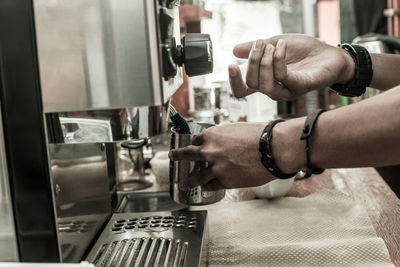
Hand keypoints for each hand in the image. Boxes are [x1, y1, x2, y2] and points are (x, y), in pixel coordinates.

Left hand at [168, 123, 275, 190]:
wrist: (272, 148)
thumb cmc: (259, 135)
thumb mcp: (237, 129)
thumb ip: (225, 137)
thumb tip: (223, 143)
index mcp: (212, 135)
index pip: (197, 140)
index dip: (195, 144)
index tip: (193, 146)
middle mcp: (209, 150)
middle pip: (187, 154)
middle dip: (177, 155)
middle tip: (173, 156)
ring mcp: (215, 167)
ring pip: (195, 176)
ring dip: (188, 181)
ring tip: (183, 183)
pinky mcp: (224, 181)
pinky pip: (211, 186)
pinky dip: (208, 187)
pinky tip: (206, 188)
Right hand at [229, 34, 354, 99]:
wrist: (331, 53)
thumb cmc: (305, 51)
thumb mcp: (275, 44)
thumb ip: (255, 49)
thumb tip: (234, 50)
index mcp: (266, 80)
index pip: (244, 91)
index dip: (234, 82)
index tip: (231, 65)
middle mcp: (275, 88)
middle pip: (252, 84)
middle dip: (252, 61)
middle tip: (259, 43)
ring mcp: (287, 90)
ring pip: (265, 85)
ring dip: (264, 62)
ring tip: (271, 45)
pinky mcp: (301, 86)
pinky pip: (283, 76)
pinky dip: (279, 60)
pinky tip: (282, 46)